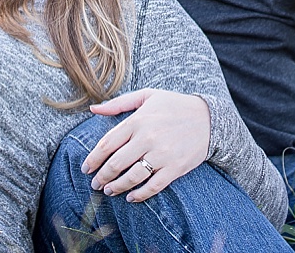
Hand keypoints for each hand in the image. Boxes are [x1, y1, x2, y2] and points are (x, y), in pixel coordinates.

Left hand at [82, 89, 209, 200]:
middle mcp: (148, 137)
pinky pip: (152, 186)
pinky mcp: (175, 168)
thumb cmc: (175, 105)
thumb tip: (93, 109)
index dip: (93, 158)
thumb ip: (119, 103)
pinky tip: (131, 197)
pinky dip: (139, 195)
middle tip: (95, 184)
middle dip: (102, 176)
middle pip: (116, 163)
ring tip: (109, 191)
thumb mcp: (147, 96)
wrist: (209, 118)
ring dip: (116, 187)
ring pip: (132, 177)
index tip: (85, 168)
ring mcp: (162, 154)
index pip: (107, 143)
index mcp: (138, 120)